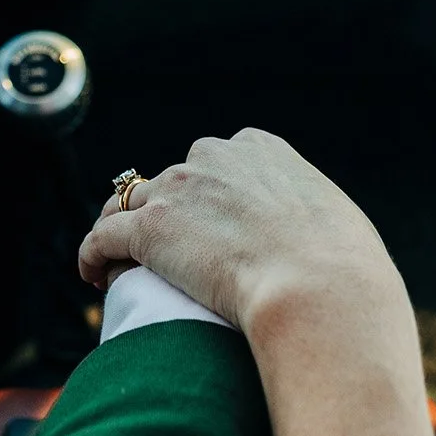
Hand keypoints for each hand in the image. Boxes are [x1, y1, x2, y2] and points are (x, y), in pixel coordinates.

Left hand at [79, 128, 395, 337]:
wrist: (320, 287)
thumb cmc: (342, 270)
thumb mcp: (336, 223)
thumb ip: (310, 218)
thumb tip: (321, 242)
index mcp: (261, 149)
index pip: (217, 161)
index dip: (206, 195)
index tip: (206, 226)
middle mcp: (213, 157)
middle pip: (172, 179)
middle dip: (167, 211)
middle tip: (166, 254)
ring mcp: (178, 190)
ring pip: (129, 205)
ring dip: (123, 232)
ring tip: (115, 267)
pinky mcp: (149, 230)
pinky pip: (102, 236)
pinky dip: (92, 255)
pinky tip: (93, 276)